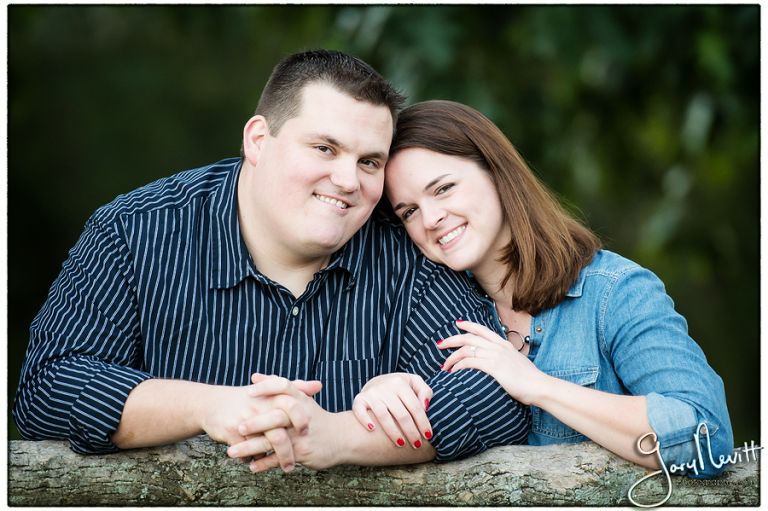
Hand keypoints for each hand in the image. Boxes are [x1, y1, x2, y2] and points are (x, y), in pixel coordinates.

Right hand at [201, 376, 321, 472]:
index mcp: (270, 396)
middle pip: (278, 434)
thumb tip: (319, 385)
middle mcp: (258, 409)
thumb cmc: (246, 398)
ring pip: (264, 447)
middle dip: (288, 452)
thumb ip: (296, 387)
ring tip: (286, 467)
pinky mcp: (231, 434)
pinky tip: (259, 463)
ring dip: (276, 460)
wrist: (211, 404)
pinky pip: (247, 454)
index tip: (306, 433)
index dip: (300, 421)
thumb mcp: (270, 389)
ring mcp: (244, 422)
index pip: (292, 408)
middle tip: (296, 461)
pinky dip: (255, 461)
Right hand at [352, 373, 432, 448]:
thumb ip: (425, 391)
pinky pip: (360, 411)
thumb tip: (426, 407)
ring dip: (393, 432)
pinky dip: (365, 420)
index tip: (428, 436)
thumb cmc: (400, 387)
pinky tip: (372, 429)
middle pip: (401, 414)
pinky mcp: (359, 399)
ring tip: (401, 444)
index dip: (423, 423)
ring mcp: (371, 394)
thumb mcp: (414, 382)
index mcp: (400, 383)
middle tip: (417, 445)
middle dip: (410, 432)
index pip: (415, 407)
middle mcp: (385, 387)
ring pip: (383, 416)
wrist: (376, 381)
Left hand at [439, 320, 546, 404]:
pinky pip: (469, 362)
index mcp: (503, 344)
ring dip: (451, 358)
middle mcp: (497, 346)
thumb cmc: (529, 379)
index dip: (468, 325)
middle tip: (440, 344)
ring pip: (466, 350)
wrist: (538, 386)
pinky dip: (458, 366)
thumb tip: (497, 363)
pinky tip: (454, 372)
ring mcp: (495, 355)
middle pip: (469, 338)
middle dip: (451, 339)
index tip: (457, 323)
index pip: (482, 329)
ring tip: (444, 366)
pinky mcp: (492, 366)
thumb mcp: (517, 362)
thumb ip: (506, 359)